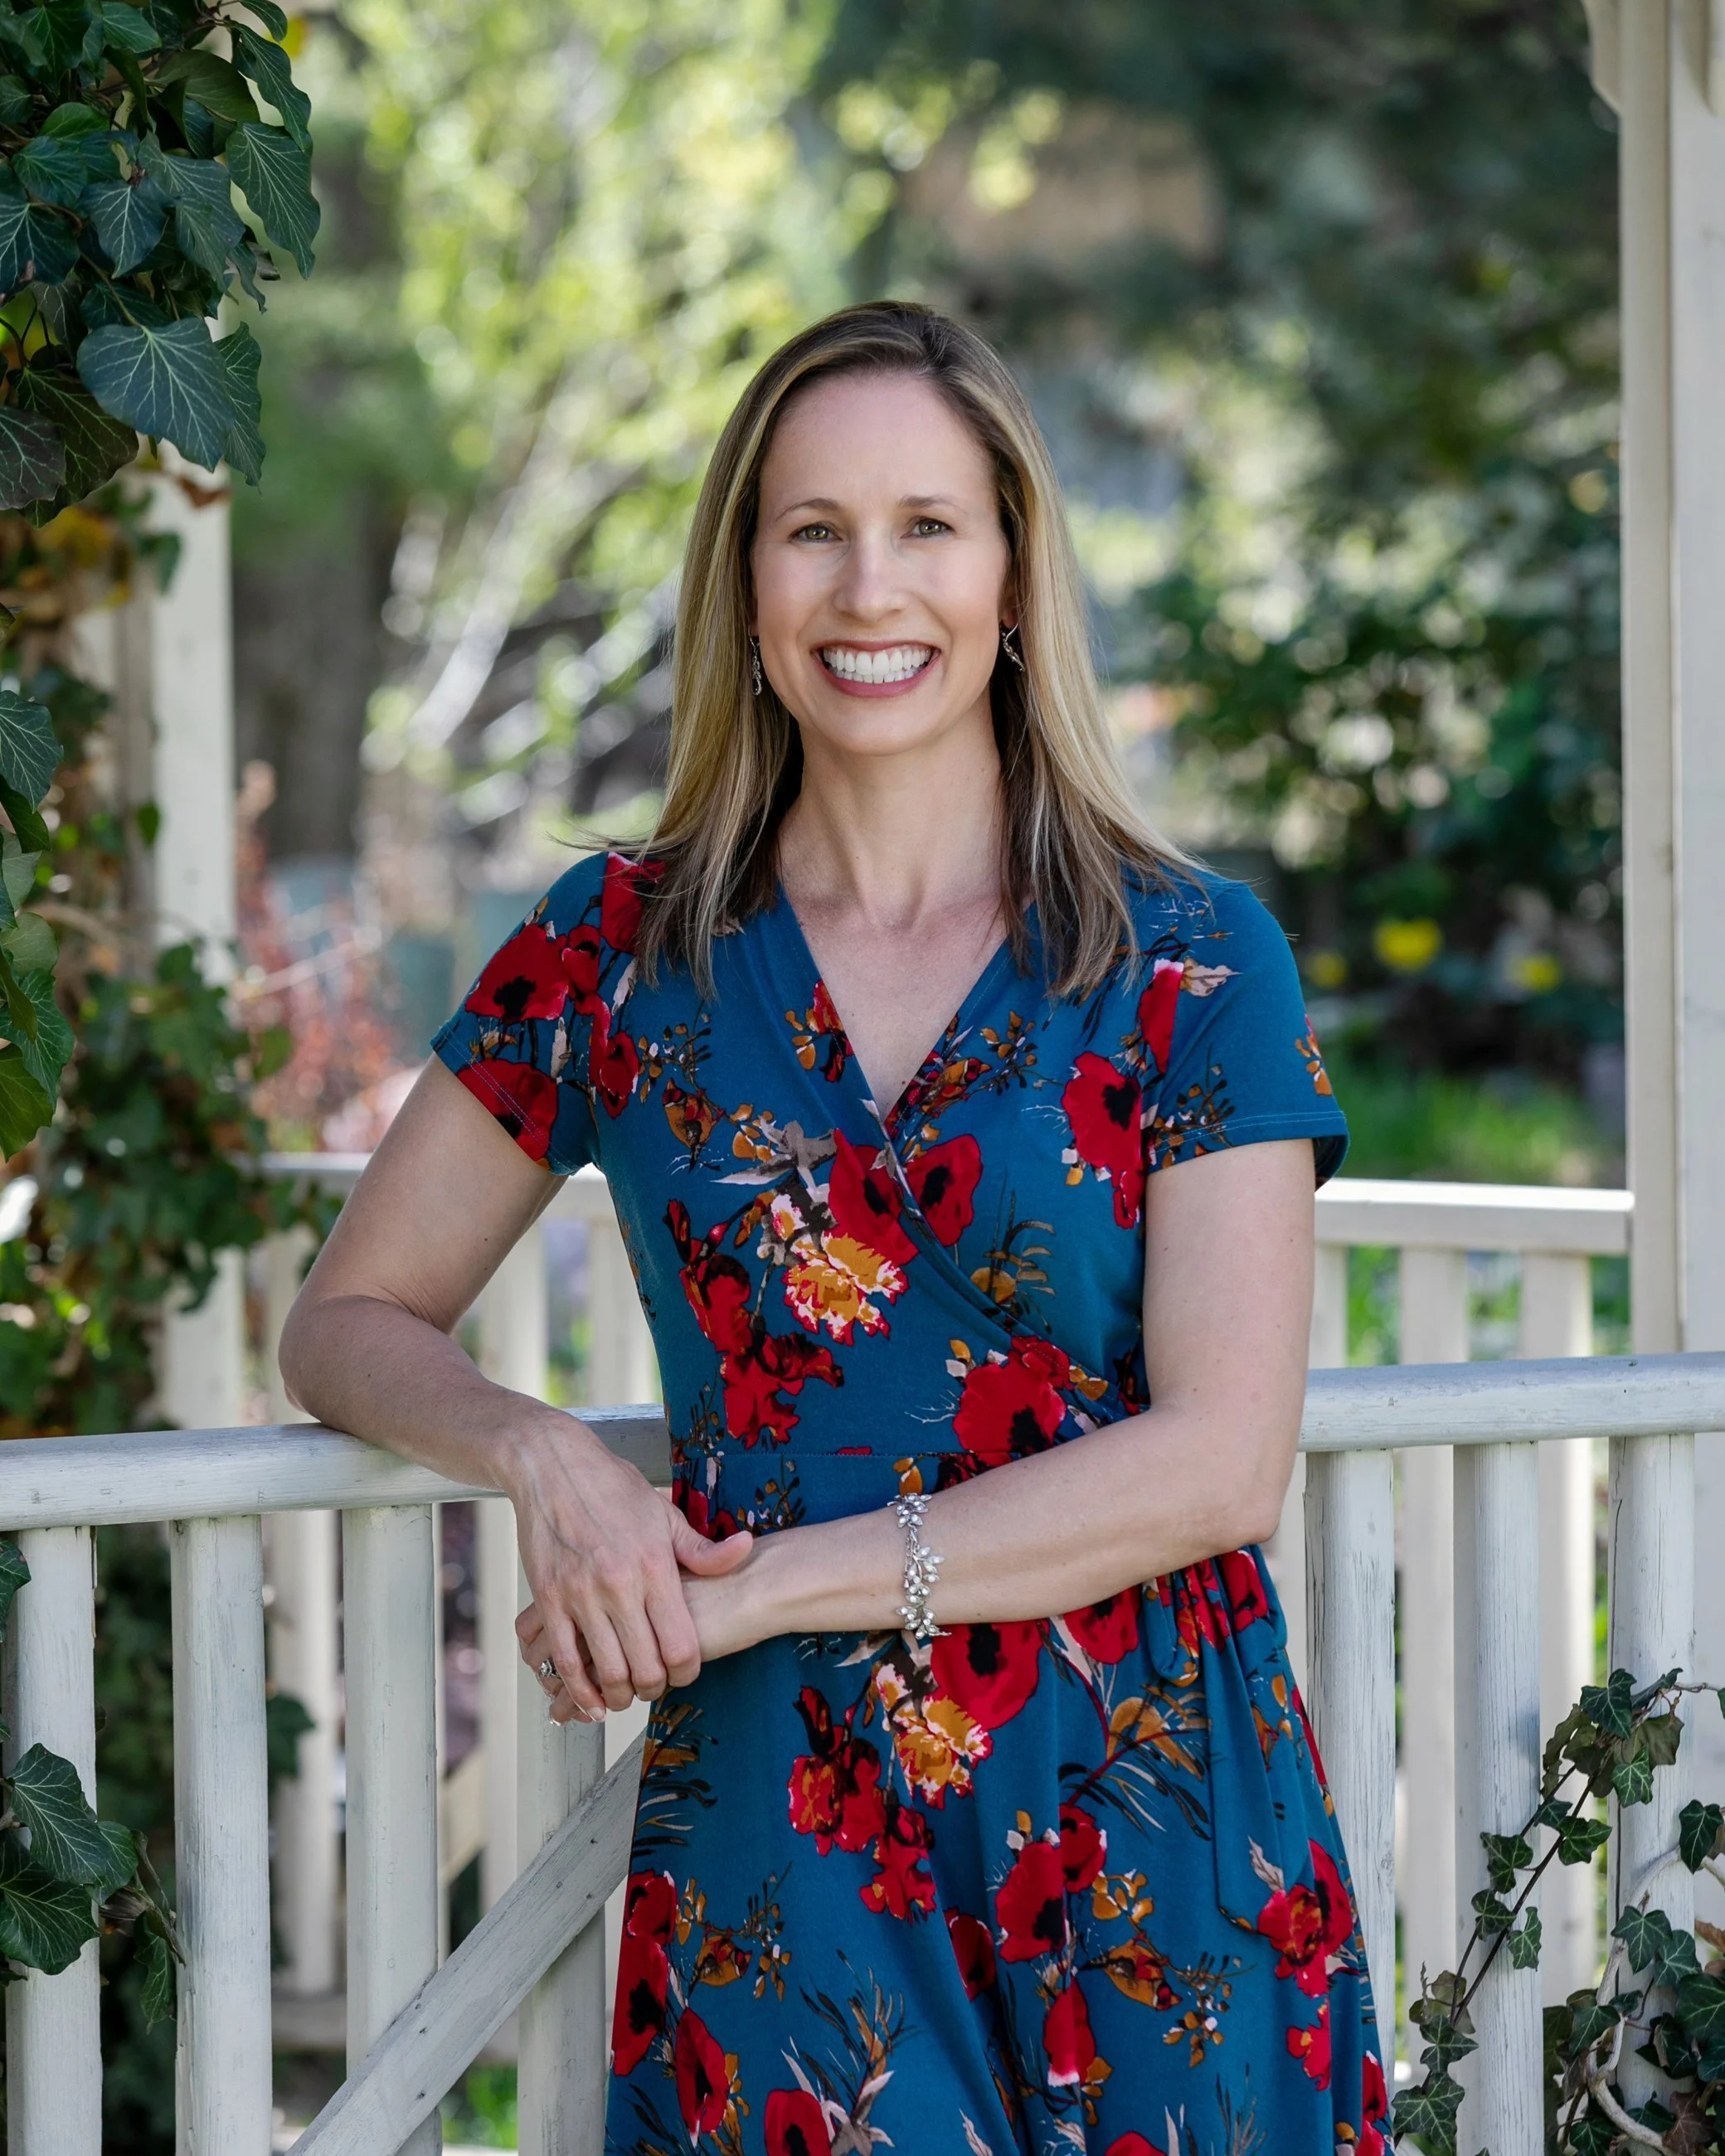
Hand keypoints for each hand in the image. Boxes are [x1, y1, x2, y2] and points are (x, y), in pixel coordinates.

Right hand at [507, 1420, 751, 1716]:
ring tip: (625, 1693)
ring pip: (605, 1670)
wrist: (554, 1466)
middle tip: (655, 1685)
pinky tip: (590, 1699)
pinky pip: (564, 1659)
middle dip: (654, 1687)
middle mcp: (619, 1586)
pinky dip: (578, 1689)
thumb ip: (703, 1549)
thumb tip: (745, 1550)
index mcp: (655, 1567)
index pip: (681, 1644)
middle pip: (645, 1667)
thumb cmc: (612, 1488)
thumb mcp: (665, 1514)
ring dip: (619, 1695)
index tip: (685, 1672)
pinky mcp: (548, 1599)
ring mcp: (580, 1595)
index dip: (688, 1671)